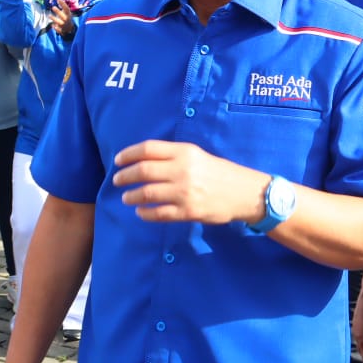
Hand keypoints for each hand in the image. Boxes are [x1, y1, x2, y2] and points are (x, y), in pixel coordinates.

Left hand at [46, 0, 74, 36]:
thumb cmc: (66, 17)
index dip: (63, 4)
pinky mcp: (61, 30)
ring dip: (54, 19)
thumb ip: (63, 6)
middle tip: (53, 7)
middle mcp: (66, 19)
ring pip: (60, 22)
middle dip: (58, 12)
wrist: (69, 28)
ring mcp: (63, 25)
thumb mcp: (66, 12)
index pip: (66, 8)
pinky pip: (59, 30)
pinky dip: (56, 28)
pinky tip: (53, 26)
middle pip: (63, 16)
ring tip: (49, 15)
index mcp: (68, 14)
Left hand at [111, 140, 264, 224]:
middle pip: (143, 170)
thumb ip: (173, 156)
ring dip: (131, 196)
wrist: (245, 193)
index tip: (118, 161)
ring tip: (127, 198)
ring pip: (147, 193)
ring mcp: (185, 192)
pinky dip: (145, 213)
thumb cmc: (219, 172)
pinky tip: (141, 212)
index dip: (128, 154)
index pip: (148, 149)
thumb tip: (142, 161)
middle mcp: (183, 170)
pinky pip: (158, 213)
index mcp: (185, 152)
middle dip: (125, 176)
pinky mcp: (188, 212)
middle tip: (117, 180)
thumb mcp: (198, 156)